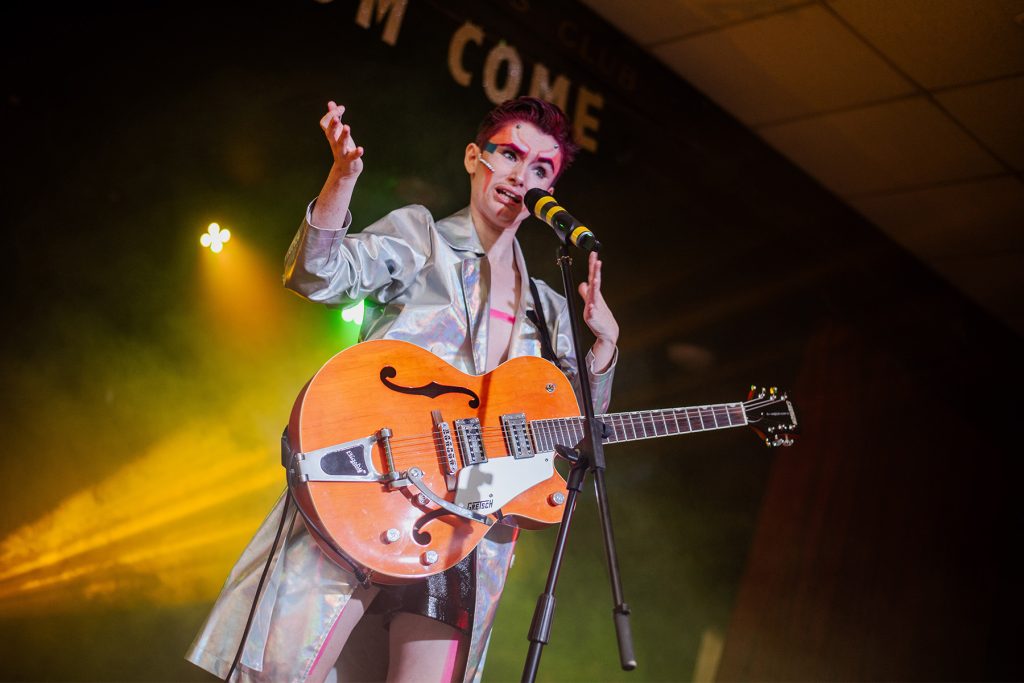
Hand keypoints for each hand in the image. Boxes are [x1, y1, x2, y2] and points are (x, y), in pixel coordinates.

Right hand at [319, 101, 363, 178]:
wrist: (346, 170)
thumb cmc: (343, 147)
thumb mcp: (338, 132)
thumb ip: (335, 117)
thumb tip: (330, 103)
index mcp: (332, 136)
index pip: (325, 123)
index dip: (331, 114)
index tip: (341, 108)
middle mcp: (334, 144)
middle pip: (330, 134)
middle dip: (333, 125)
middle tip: (336, 117)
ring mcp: (342, 153)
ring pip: (340, 144)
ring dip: (344, 136)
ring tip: (347, 127)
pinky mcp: (350, 160)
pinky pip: (352, 156)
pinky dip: (356, 153)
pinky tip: (361, 149)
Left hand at [578, 252, 618, 370]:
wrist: (608, 332)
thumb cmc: (601, 317)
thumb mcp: (591, 302)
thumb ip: (585, 293)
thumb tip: (583, 284)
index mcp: (595, 294)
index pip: (593, 277)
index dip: (593, 266)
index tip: (594, 254)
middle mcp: (595, 299)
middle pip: (595, 283)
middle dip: (596, 272)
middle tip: (597, 261)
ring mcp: (595, 308)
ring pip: (594, 296)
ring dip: (595, 288)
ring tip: (595, 279)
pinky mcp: (593, 318)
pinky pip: (592, 313)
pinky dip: (592, 309)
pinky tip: (591, 306)